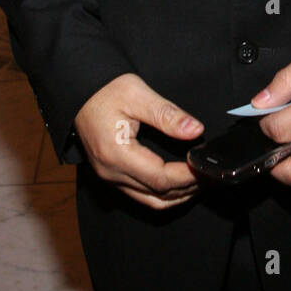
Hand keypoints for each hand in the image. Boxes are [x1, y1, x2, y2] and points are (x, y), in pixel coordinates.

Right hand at [74, 73, 203, 209]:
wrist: (78, 90)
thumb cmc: (104, 90)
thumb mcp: (137, 94)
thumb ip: (167, 115)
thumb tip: (195, 130)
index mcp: (116, 154)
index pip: (160, 177)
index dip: (187, 176)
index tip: (206, 167)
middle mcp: (111, 172)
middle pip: (158, 194)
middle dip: (188, 188)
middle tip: (212, 176)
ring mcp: (109, 176)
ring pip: (150, 200)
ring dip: (178, 195)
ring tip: (201, 182)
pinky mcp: (111, 174)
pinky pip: (141, 194)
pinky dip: (164, 192)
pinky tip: (180, 182)